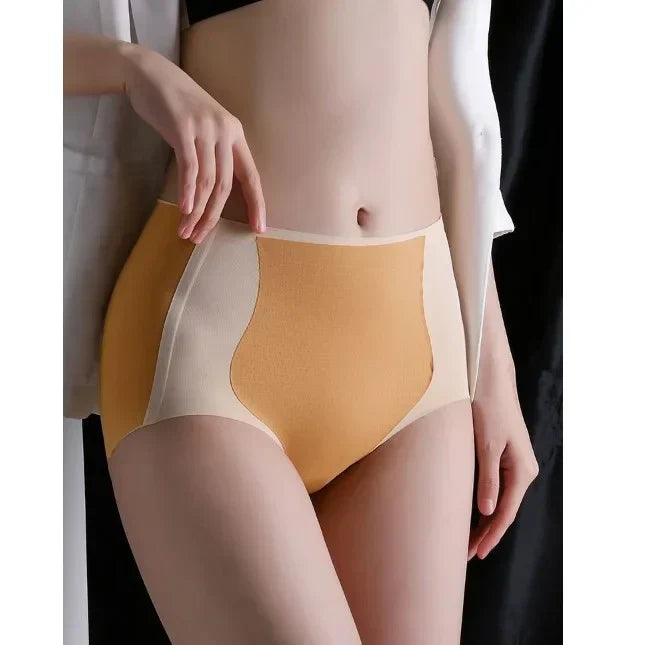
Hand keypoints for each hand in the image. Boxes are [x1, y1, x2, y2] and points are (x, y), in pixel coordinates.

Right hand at [120, 43, 265, 241]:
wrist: (149, 73)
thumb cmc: (176, 106)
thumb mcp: (203, 129)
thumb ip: (213, 155)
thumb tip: (213, 192)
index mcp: (235, 134)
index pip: (251, 177)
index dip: (257, 204)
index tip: (259, 229)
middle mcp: (225, 132)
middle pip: (225, 186)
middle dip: (213, 217)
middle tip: (199, 238)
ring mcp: (205, 128)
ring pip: (207, 181)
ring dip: (197, 211)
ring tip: (186, 231)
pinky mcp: (182, 127)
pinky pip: (190, 167)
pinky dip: (188, 191)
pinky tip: (184, 209)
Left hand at [467, 360, 538, 559]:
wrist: (491, 379)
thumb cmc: (489, 408)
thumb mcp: (486, 445)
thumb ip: (488, 479)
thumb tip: (488, 512)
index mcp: (523, 470)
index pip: (506, 512)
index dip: (491, 535)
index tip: (476, 553)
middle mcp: (524, 470)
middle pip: (504, 510)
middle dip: (487, 532)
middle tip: (466, 553)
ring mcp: (515, 463)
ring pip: (500, 500)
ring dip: (485, 520)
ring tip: (468, 539)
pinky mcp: (505, 455)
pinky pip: (497, 487)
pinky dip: (486, 502)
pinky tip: (474, 512)